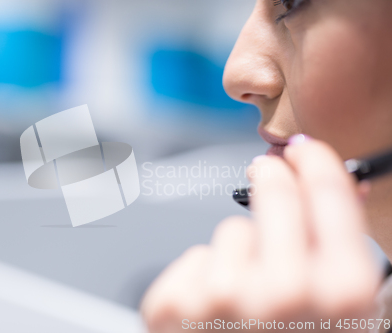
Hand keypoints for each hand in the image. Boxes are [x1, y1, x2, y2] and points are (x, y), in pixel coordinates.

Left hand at [140, 137, 380, 331]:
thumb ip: (342, 253)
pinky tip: (213, 315)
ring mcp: (219, 301)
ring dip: (239, 255)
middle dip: (273, 179)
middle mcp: (280, 294)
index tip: (302, 151)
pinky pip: (195, 257)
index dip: (315, 162)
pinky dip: (204, 278)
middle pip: (272, 191)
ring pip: (231, 230)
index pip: (326, 192)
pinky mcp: (172, 308)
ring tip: (246, 303)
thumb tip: (339, 189)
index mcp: (341, 297)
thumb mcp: (346, 318)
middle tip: (268, 173)